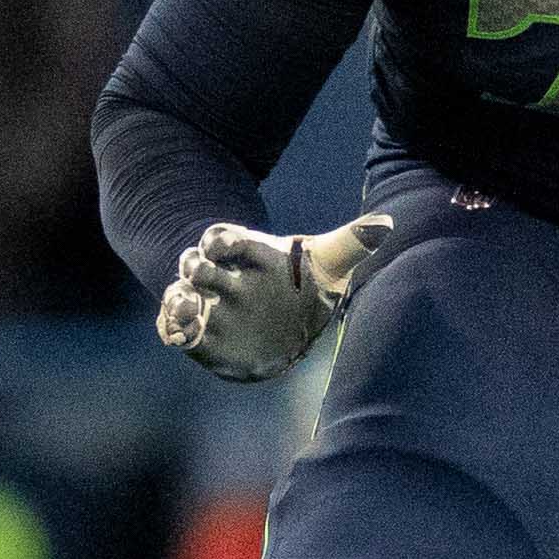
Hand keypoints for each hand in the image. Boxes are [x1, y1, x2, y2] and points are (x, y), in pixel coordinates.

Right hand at [154, 213, 396, 381]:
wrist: (288, 325)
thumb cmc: (305, 284)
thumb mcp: (329, 262)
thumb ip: (351, 242)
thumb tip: (387, 223)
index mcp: (249, 253)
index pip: (225, 237)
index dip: (222, 237)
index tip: (225, 242)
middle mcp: (224, 275)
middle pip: (197, 261)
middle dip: (195, 263)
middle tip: (200, 267)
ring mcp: (209, 304)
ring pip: (181, 293)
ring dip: (178, 298)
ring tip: (187, 306)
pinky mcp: (201, 333)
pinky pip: (175, 328)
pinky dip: (172, 329)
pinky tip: (181, 335)